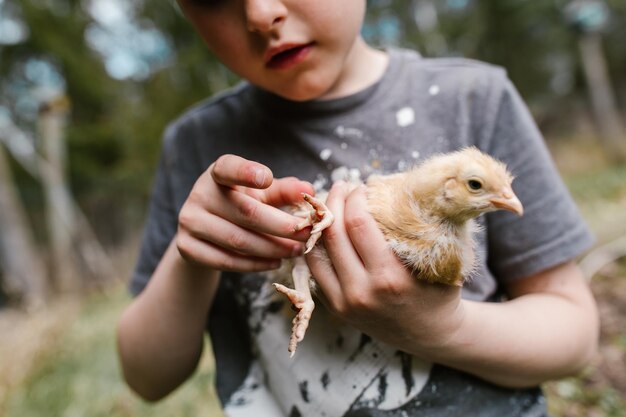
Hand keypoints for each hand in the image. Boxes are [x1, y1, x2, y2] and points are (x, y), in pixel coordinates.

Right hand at [176, 154, 313, 271]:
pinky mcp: (186, 247)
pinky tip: (275, 262)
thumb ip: (284, 191)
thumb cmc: (241, 206)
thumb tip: (309, 190)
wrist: (205, 235)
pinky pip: (226, 261)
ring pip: (238, 240)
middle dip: (281, 225)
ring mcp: (189, 221)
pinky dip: (255, 264)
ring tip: (297, 251)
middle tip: (306, 234)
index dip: (246, 172)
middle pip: (245, 212)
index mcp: (218, 173)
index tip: (267, 178)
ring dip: (273, 248)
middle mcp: (199, 194)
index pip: (228, 168)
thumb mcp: (262, 195)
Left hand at [306, 182, 464, 351]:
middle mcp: (362, 291)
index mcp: (389, 277)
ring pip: (315, 252)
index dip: (355, 197)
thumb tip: (398, 185)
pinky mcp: (336, 309)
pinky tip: (325, 231)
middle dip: (334, 202)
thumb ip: (420, 227)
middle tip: (341, 186)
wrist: (433, 335)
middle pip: (332, 234)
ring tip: (329, 204)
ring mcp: (345, 303)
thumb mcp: (439, 259)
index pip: (358, 223)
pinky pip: (315, 270)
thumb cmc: (439, 290)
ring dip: (319, 223)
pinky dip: (316, 247)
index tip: (361, 186)